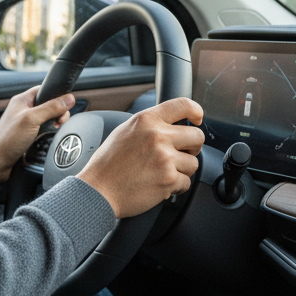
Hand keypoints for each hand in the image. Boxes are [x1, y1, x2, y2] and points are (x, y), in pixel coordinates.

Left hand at [0, 86, 73, 182]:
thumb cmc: (8, 140)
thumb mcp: (32, 119)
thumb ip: (51, 108)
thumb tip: (69, 98)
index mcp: (22, 100)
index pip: (45, 89)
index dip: (57, 95)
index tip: (65, 104)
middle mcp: (24, 109)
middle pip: (49, 103)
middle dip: (58, 110)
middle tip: (59, 121)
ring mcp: (26, 121)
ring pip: (47, 115)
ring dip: (55, 120)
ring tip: (56, 127)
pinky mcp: (28, 133)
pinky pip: (44, 126)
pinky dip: (50, 129)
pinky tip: (51, 134)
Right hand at [78, 97, 203, 218]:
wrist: (98, 191)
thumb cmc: (108, 164)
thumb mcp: (125, 131)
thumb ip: (150, 124)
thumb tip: (173, 124)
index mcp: (147, 120)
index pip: (183, 105)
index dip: (196, 112)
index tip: (197, 119)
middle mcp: (158, 136)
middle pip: (197, 136)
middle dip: (192, 147)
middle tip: (180, 153)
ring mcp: (165, 158)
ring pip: (194, 162)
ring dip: (182, 169)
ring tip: (163, 171)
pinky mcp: (168, 179)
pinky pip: (186, 182)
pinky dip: (176, 186)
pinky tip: (160, 184)